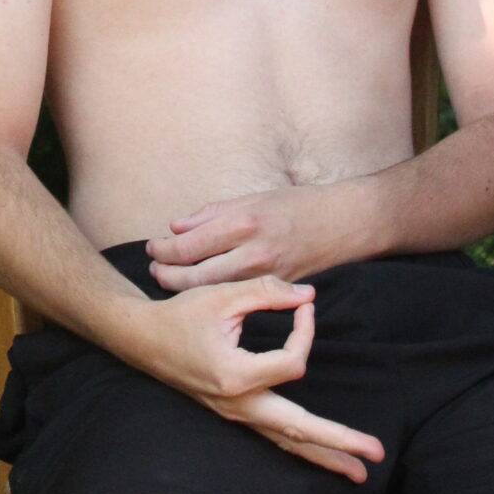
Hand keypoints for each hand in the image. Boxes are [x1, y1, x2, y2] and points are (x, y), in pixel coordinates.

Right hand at [135, 277, 383, 482]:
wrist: (144, 339)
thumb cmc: (181, 315)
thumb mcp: (223, 295)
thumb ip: (267, 291)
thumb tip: (307, 297)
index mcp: (236, 376)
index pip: (293, 361)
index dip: (306, 330)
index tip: (302, 305)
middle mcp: (238, 405)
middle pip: (299, 429)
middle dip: (340, 441)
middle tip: (378, 454)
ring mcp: (236, 416)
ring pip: (288, 442)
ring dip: (325, 456)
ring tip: (360, 474)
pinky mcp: (236, 415)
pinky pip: (274, 437)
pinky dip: (301, 448)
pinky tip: (322, 456)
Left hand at [147, 183, 348, 290]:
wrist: (340, 224)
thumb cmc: (294, 205)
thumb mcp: (250, 198)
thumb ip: (210, 215)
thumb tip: (176, 227)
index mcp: (242, 223)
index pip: (188, 246)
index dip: (163, 250)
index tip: (153, 247)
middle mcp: (251, 253)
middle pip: (194, 276)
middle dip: (166, 274)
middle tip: (154, 269)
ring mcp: (264, 275)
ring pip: (212, 291)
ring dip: (185, 287)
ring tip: (169, 279)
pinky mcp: (275, 290)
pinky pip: (235, 296)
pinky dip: (212, 293)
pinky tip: (200, 288)